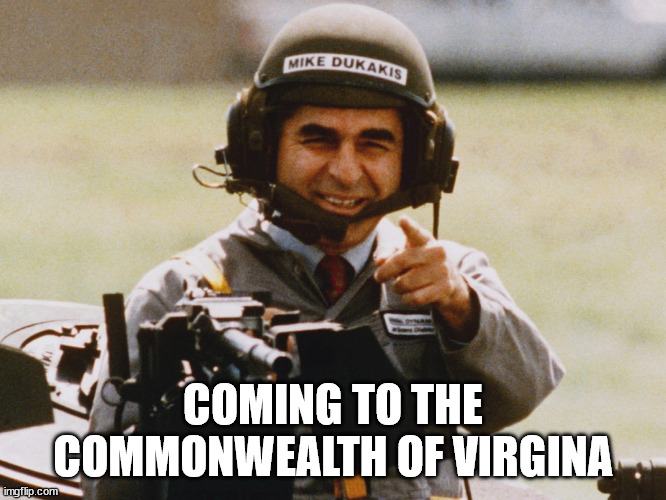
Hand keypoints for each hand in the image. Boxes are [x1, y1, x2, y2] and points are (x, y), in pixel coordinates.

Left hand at [374, 215, 478, 341]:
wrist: (448, 281)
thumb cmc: (420, 263)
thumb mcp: (405, 253)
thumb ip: (389, 253)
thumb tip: (380, 260)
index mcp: (425, 239)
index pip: (415, 233)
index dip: (409, 227)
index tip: (402, 220)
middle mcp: (436, 252)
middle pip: (401, 261)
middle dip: (385, 272)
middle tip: (379, 277)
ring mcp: (442, 270)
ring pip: (405, 283)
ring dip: (397, 288)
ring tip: (401, 285)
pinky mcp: (445, 288)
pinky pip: (415, 298)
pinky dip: (407, 299)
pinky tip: (409, 295)